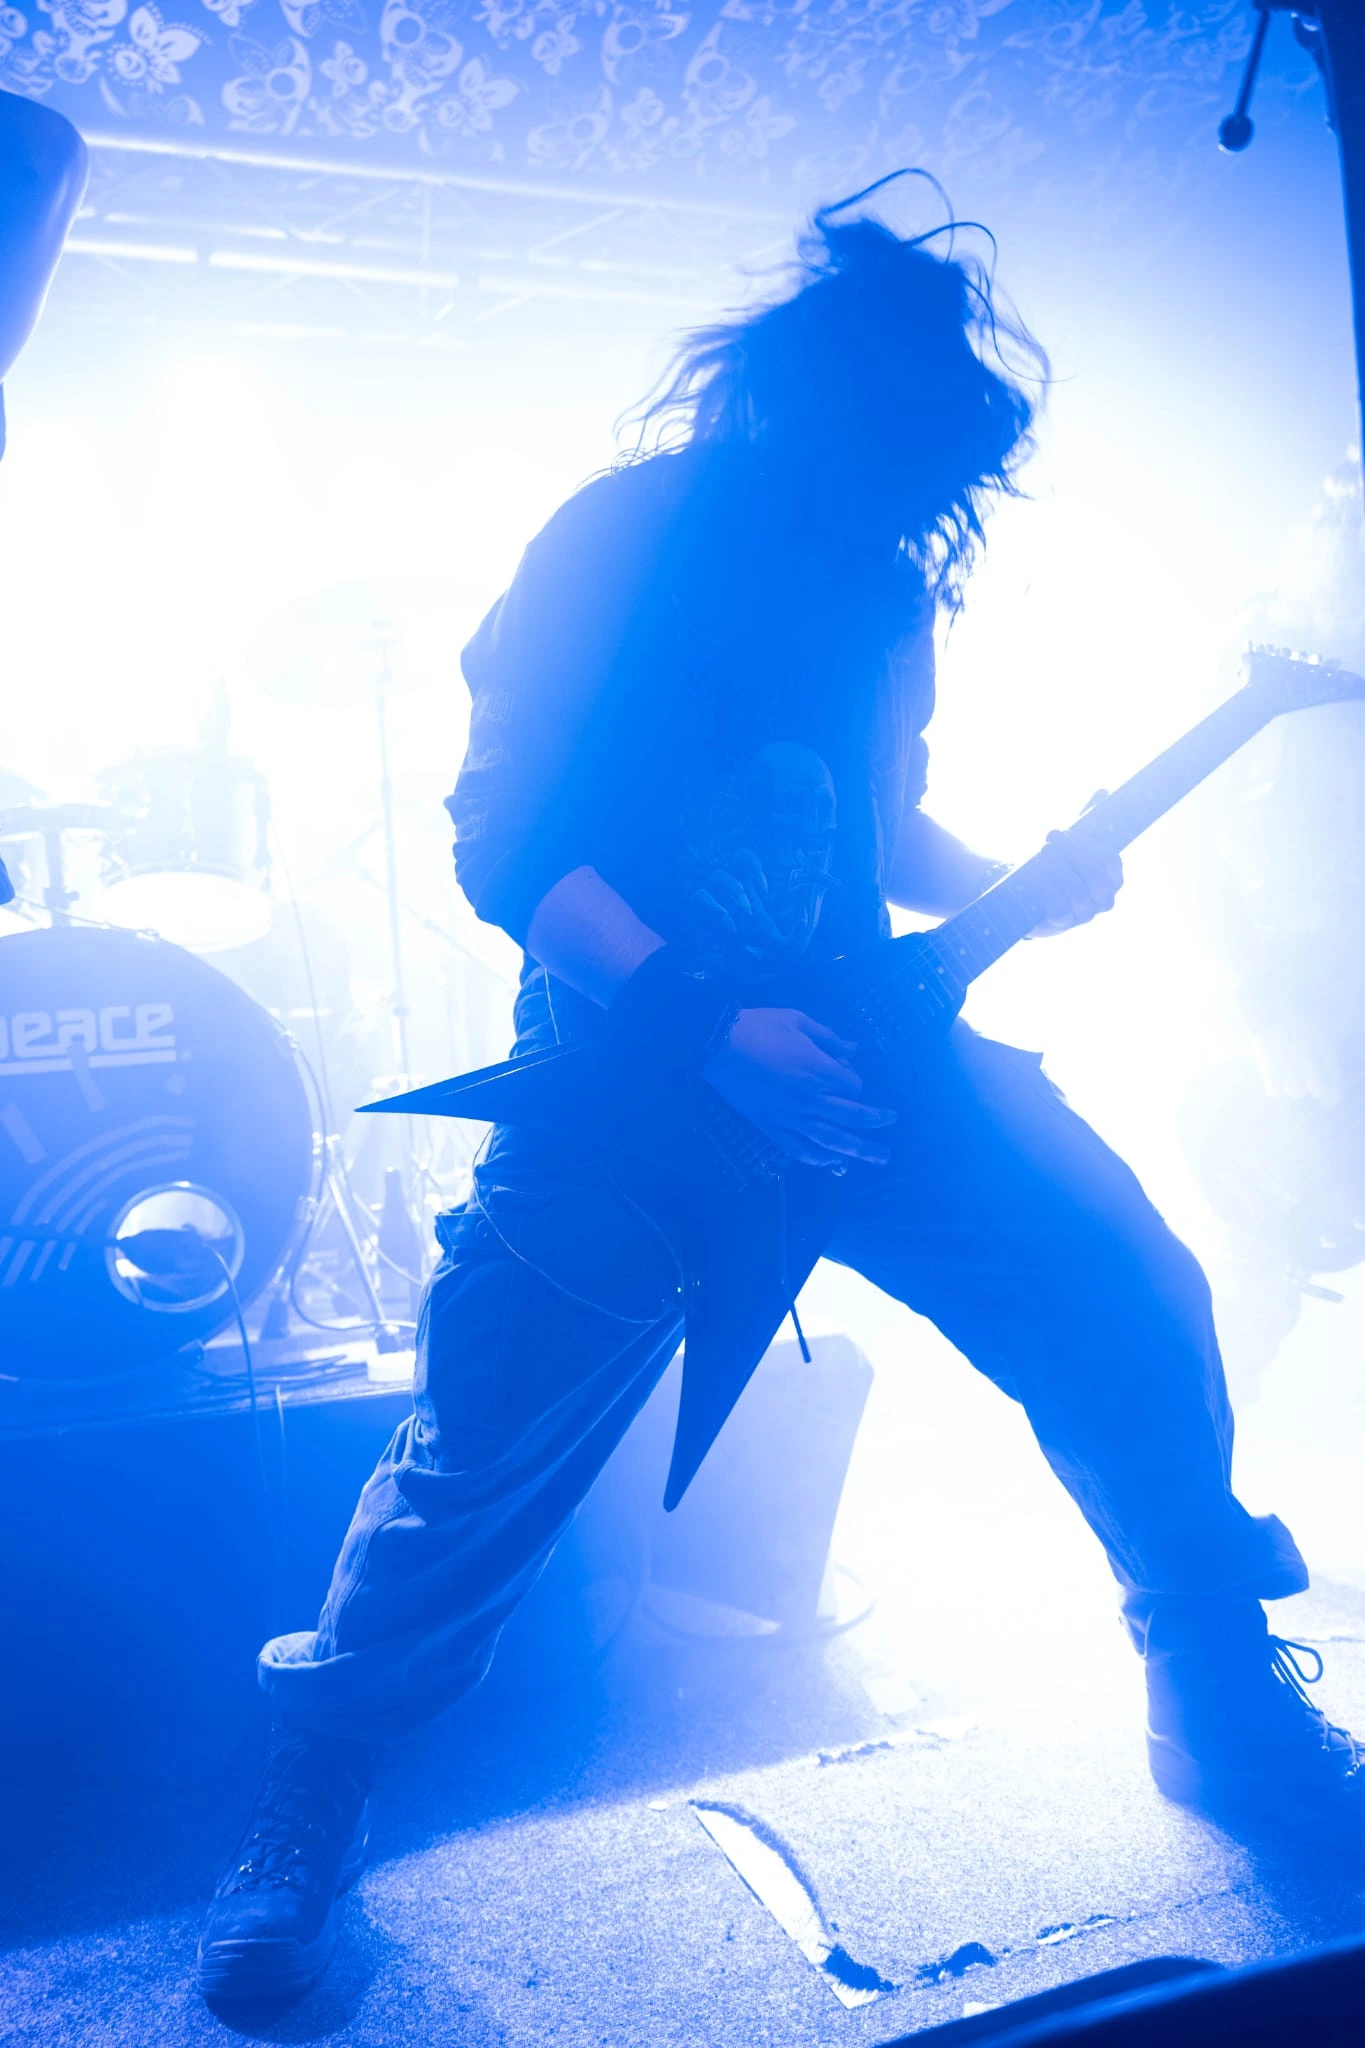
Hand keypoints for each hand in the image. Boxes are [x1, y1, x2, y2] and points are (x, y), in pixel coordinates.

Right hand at [701, 1008, 895, 1169]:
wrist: (718, 1045)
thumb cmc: (759, 1027)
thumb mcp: (798, 1020)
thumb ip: (830, 1038)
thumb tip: (855, 1050)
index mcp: (818, 1071)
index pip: (853, 1085)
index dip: (854, 1079)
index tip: (845, 1070)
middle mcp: (810, 1099)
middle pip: (852, 1115)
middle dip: (876, 1120)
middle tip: (892, 1121)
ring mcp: (790, 1117)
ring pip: (832, 1139)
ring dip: (859, 1150)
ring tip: (879, 1158)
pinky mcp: (771, 1127)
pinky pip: (799, 1149)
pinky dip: (818, 1158)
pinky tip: (832, 1162)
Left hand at [1026, 803, 1123, 936]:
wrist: (1032, 894)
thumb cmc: (1060, 864)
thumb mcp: (1074, 840)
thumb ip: (1090, 819)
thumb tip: (1103, 792)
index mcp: (1112, 877)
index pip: (1109, 860)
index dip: (1089, 845)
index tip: (1067, 830)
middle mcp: (1104, 899)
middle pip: (1096, 878)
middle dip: (1074, 855)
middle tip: (1053, 837)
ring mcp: (1085, 914)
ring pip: (1080, 896)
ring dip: (1060, 871)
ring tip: (1043, 852)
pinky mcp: (1063, 924)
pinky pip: (1062, 910)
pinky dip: (1050, 892)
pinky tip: (1037, 879)